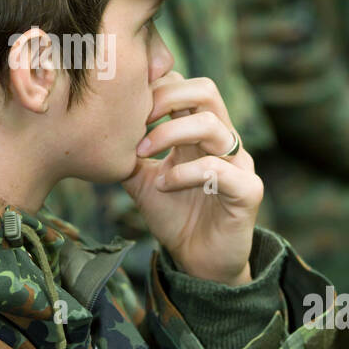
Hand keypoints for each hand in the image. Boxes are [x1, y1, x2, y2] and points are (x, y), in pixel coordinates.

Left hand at [122, 72, 261, 285]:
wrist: (199, 262)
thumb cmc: (175, 217)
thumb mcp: (142, 180)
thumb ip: (128, 154)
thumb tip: (101, 131)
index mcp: (198, 132)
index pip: (185, 86)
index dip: (156, 87)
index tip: (126, 108)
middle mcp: (222, 141)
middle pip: (205, 90)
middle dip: (166, 98)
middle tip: (137, 121)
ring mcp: (239, 163)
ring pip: (211, 125)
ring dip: (169, 135)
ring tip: (144, 154)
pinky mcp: (248, 190)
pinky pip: (219, 169)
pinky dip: (185, 173)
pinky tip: (165, 185)